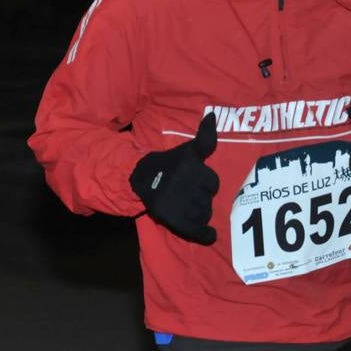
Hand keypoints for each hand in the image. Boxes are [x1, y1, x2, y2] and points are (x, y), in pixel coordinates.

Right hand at [130, 112, 219, 244]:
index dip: (203, 183)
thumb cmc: (165, 163)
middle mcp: (189, 187)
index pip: (212, 182)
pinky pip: (199, 232)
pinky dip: (205, 234)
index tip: (191, 182)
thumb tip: (213, 116)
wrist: (137, 179)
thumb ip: (204, 138)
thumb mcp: (185, 150)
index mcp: (193, 169)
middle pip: (208, 200)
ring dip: (198, 213)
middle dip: (200, 198)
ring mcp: (182, 205)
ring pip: (204, 215)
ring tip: (185, 207)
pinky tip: (208, 233)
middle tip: (185, 195)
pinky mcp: (175, 221)